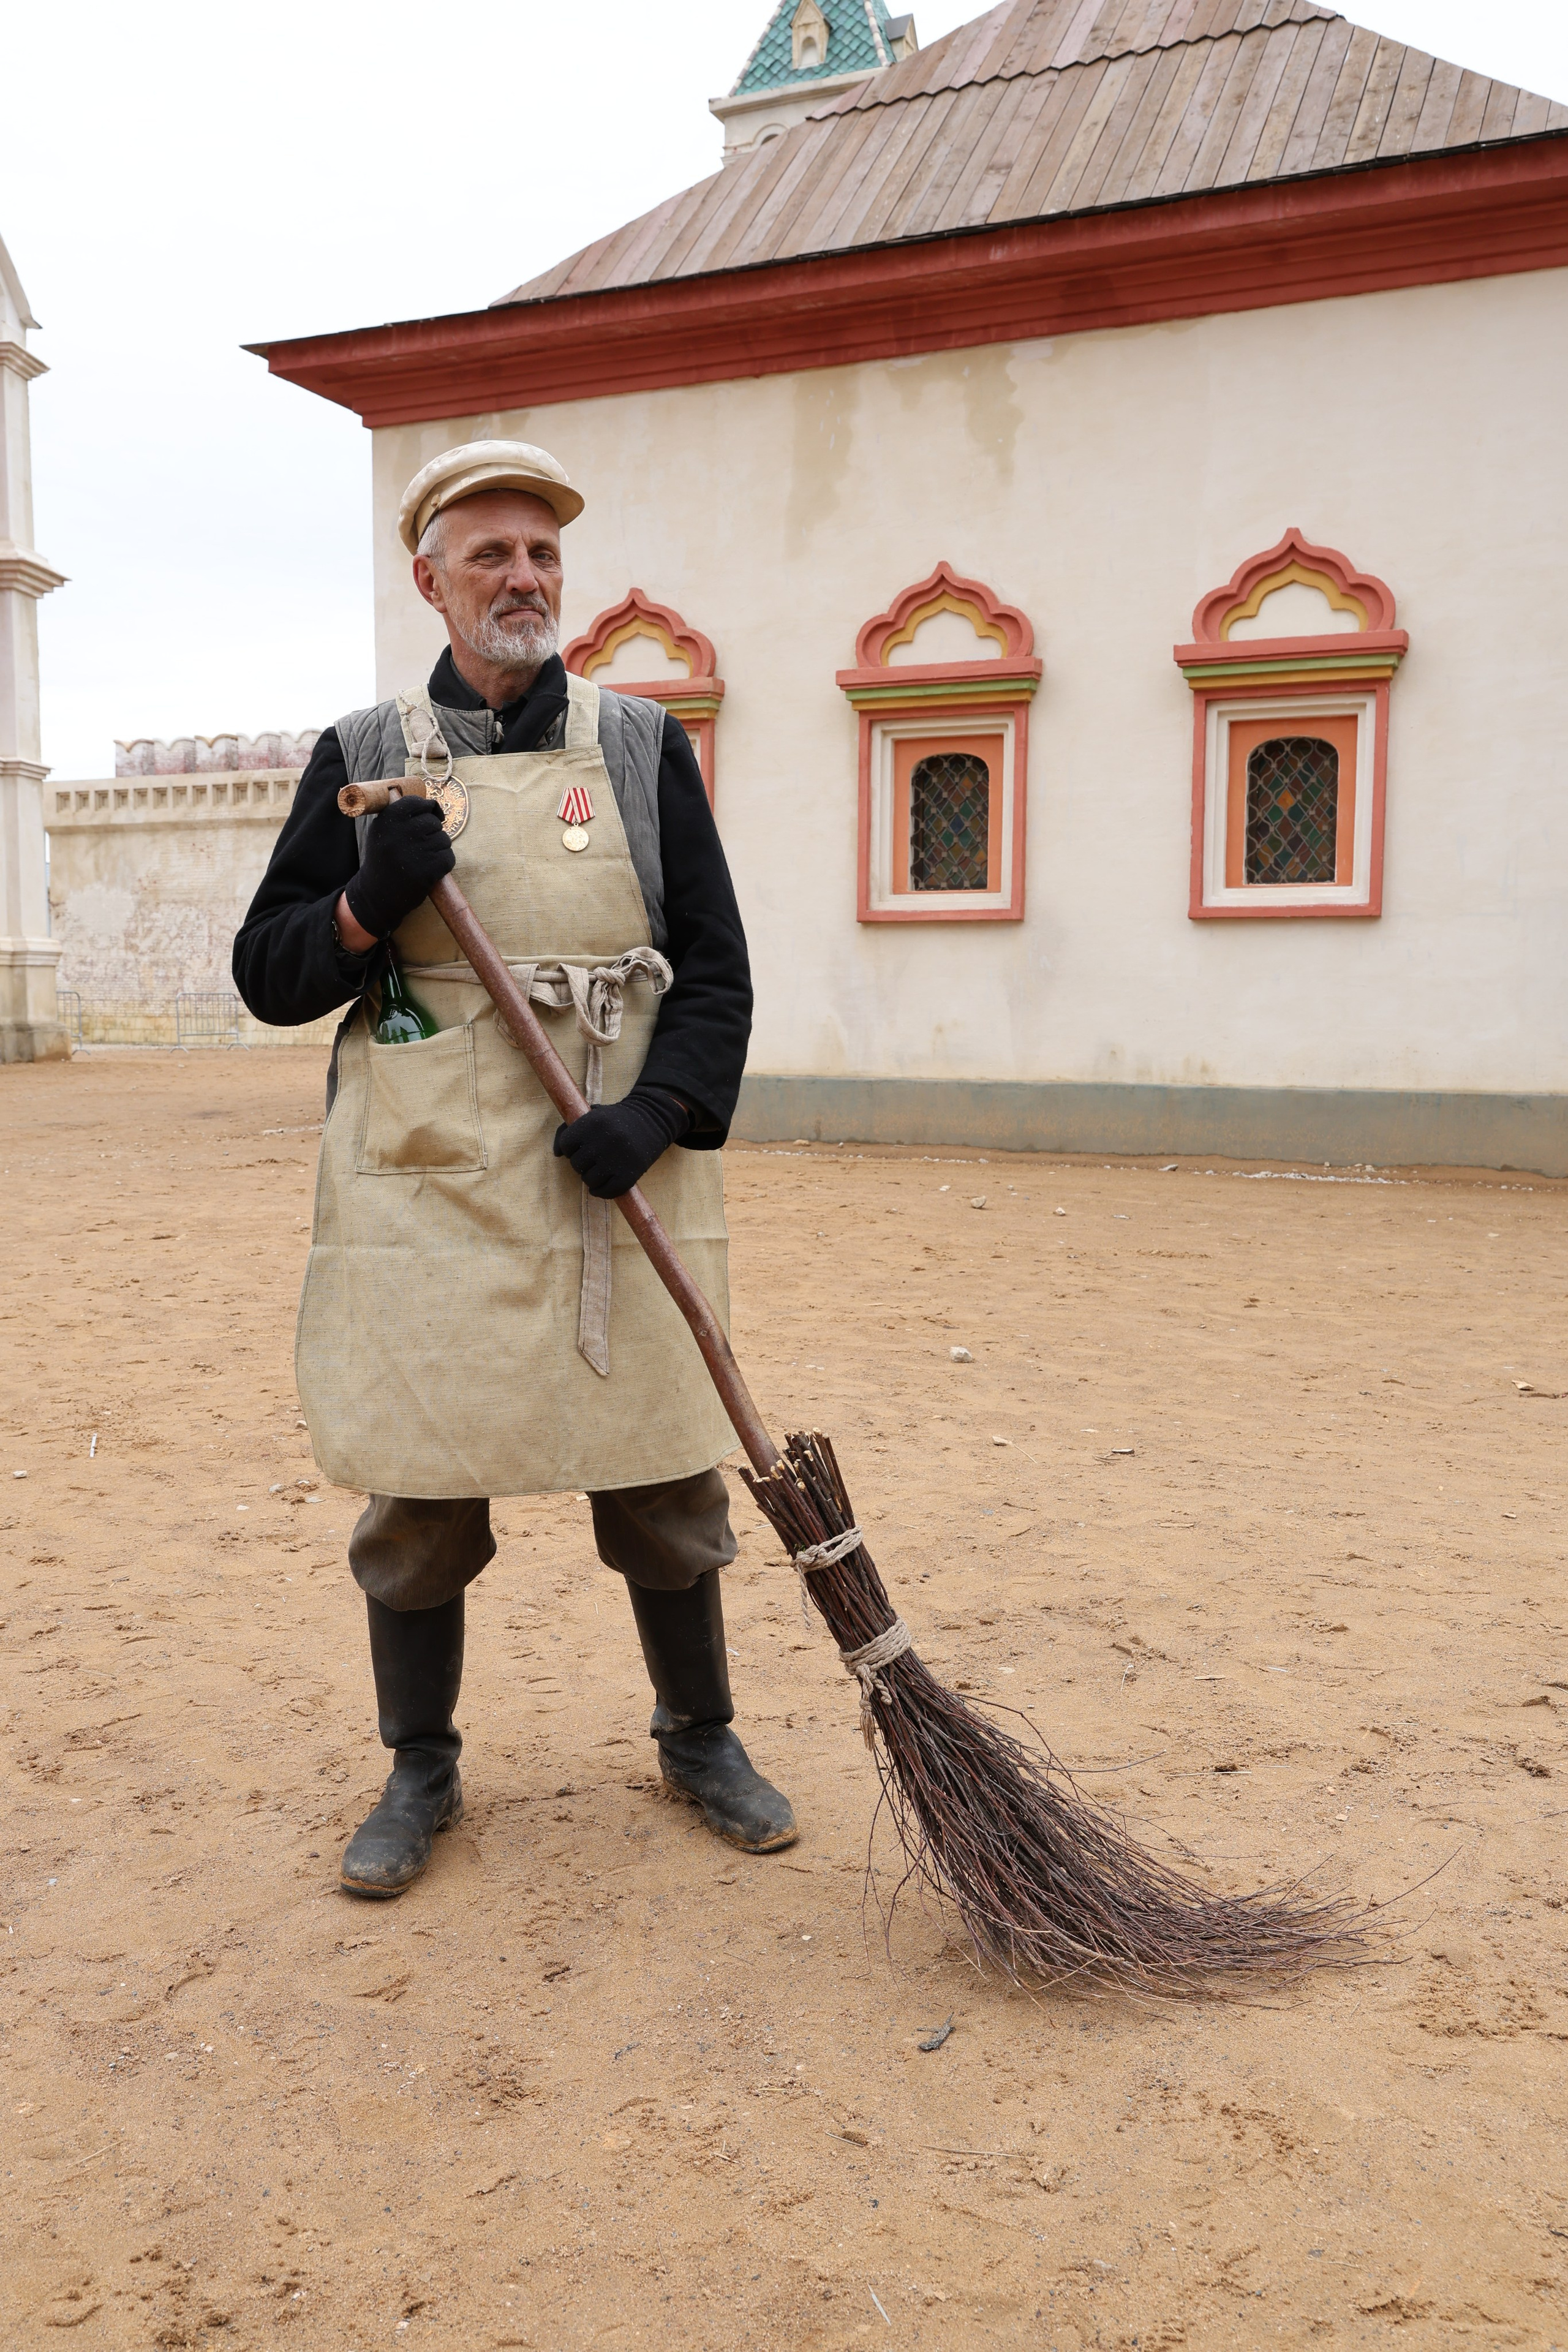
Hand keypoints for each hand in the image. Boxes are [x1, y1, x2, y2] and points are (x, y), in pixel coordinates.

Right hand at [343, 796, 455, 940]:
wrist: (376, 896)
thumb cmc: (384, 861)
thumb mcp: (382, 832)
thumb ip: (401, 816)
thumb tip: (432, 806)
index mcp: (387, 819)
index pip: (417, 802)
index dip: (429, 809)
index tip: (432, 816)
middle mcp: (399, 833)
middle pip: (433, 822)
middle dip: (433, 833)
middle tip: (421, 847)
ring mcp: (414, 852)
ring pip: (444, 840)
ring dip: (439, 849)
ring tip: (422, 860)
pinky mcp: (426, 871)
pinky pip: (448, 858)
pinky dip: (444, 864)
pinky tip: (429, 870)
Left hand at [553, 1087, 690, 1198]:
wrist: (652, 1120)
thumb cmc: (615, 1120)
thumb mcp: (592, 1115)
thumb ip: (567, 1130)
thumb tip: (556, 1154)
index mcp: (592, 1122)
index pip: (566, 1145)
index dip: (571, 1147)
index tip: (583, 1145)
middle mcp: (604, 1140)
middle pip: (576, 1164)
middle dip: (582, 1163)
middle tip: (594, 1158)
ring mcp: (617, 1159)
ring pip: (588, 1181)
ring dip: (592, 1178)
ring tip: (602, 1169)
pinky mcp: (629, 1175)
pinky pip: (606, 1192)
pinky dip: (602, 1191)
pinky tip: (606, 1183)